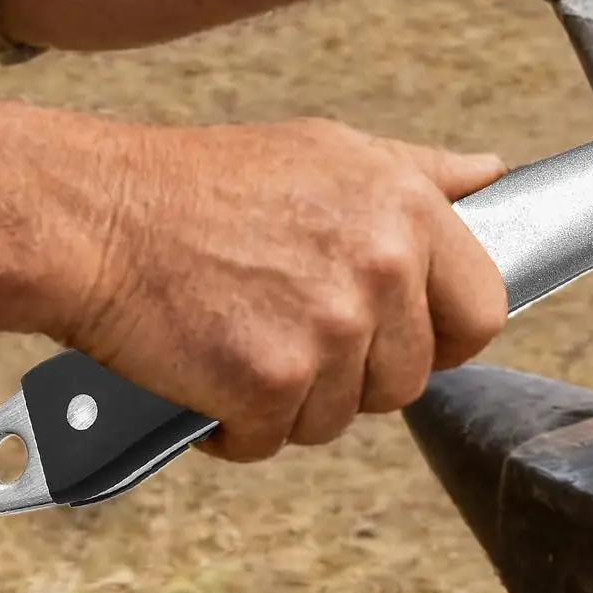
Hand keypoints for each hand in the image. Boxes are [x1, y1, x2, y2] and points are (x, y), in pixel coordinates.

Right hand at [56, 121, 510, 463]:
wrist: (101, 215)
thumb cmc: (211, 183)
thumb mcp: (332, 152)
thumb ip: (422, 173)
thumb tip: (492, 177)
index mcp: (410, 210)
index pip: (484, 312)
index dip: (446, 336)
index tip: (410, 336)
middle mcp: (383, 269)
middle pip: (409, 378)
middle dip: (355, 371)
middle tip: (292, 327)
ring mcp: (330, 330)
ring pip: (341, 416)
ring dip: (292, 398)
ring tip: (244, 335)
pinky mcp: (271, 383)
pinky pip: (273, 440)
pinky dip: (235, 424)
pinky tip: (207, 368)